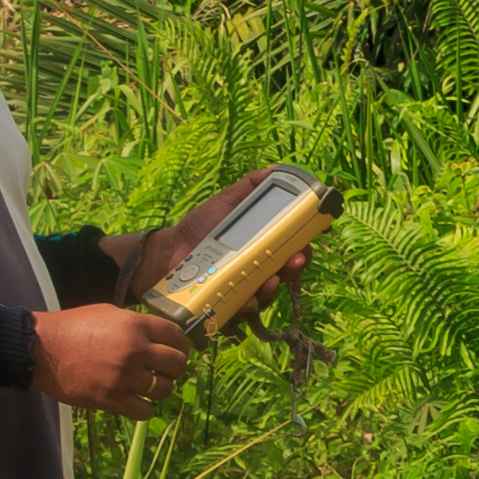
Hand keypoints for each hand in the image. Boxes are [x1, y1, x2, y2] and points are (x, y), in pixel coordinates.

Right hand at [33, 303, 190, 418]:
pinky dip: (144, 409)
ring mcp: (123, 376)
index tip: (180, 351)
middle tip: (166, 371)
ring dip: (161, 389)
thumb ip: (136, 324)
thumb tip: (157, 336)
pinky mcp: (109, 399)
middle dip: (175, 368)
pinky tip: (137, 402)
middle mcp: (134, 350)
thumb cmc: (72, 327)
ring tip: (150, 387)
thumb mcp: (109, 313)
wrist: (41, 349)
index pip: (176, 336)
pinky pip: (143, 411)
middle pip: (176, 364)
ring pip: (163, 389)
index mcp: (136, 326)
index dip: (182, 345)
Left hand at [117, 173, 318, 327]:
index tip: (309, 240)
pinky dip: (249, 305)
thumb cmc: (199, 227)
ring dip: (275, 287)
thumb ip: (249, 187)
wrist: (168, 252)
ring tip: (270, 280)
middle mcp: (258, 269)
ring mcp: (244, 288)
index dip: (304, 247)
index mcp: (263, 246)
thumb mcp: (225, 202)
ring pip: (269, 293)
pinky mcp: (227, 304)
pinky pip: (243, 309)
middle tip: (295, 260)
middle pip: (287, 272)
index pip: (292, 249)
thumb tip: (274, 170)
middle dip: (295, 268)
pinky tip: (248, 298)